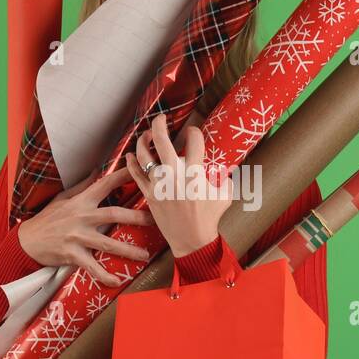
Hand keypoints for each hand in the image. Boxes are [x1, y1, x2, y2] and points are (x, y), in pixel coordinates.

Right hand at [18, 168, 153, 287]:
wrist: (27, 241)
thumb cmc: (47, 219)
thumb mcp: (63, 199)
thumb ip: (82, 187)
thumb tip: (97, 171)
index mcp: (81, 201)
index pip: (105, 184)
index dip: (123, 176)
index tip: (140, 171)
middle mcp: (81, 217)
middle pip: (114, 215)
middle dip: (136, 217)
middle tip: (156, 220)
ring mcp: (77, 237)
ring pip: (108, 243)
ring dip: (128, 250)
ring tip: (145, 255)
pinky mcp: (71, 254)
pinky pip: (91, 266)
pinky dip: (104, 275)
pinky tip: (116, 281)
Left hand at [126, 114, 230, 256]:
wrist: (192, 240)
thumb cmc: (210, 217)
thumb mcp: (225, 194)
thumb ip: (226, 176)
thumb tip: (226, 166)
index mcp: (195, 172)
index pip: (194, 140)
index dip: (194, 132)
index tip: (193, 132)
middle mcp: (175, 175)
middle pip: (162, 140)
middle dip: (160, 123)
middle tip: (161, 117)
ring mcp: (159, 184)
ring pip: (144, 155)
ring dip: (143, 140)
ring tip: (147, 135)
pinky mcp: (149, 194)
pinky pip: (136, 174)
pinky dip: (132, 162)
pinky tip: (132, 154)